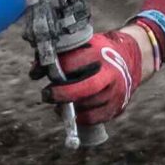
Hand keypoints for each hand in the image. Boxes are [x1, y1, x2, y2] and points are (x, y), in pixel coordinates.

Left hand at [35, 25, 150, 127]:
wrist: (129, 59)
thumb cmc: (96, 52)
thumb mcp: (81, 45)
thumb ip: (59, 55)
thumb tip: (35, 71)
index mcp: (100, 52)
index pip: (73, 62)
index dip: (52, 69)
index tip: (39, 73)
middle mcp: (111, 73)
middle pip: (87, 88)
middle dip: (63, 93)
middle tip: (46, 95)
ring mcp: (116, 91)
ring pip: (89, 104)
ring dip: (69, 106)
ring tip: (57, 103)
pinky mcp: (118, 106)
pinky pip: (96, 118)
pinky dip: (80, 118)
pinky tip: (72, 113)